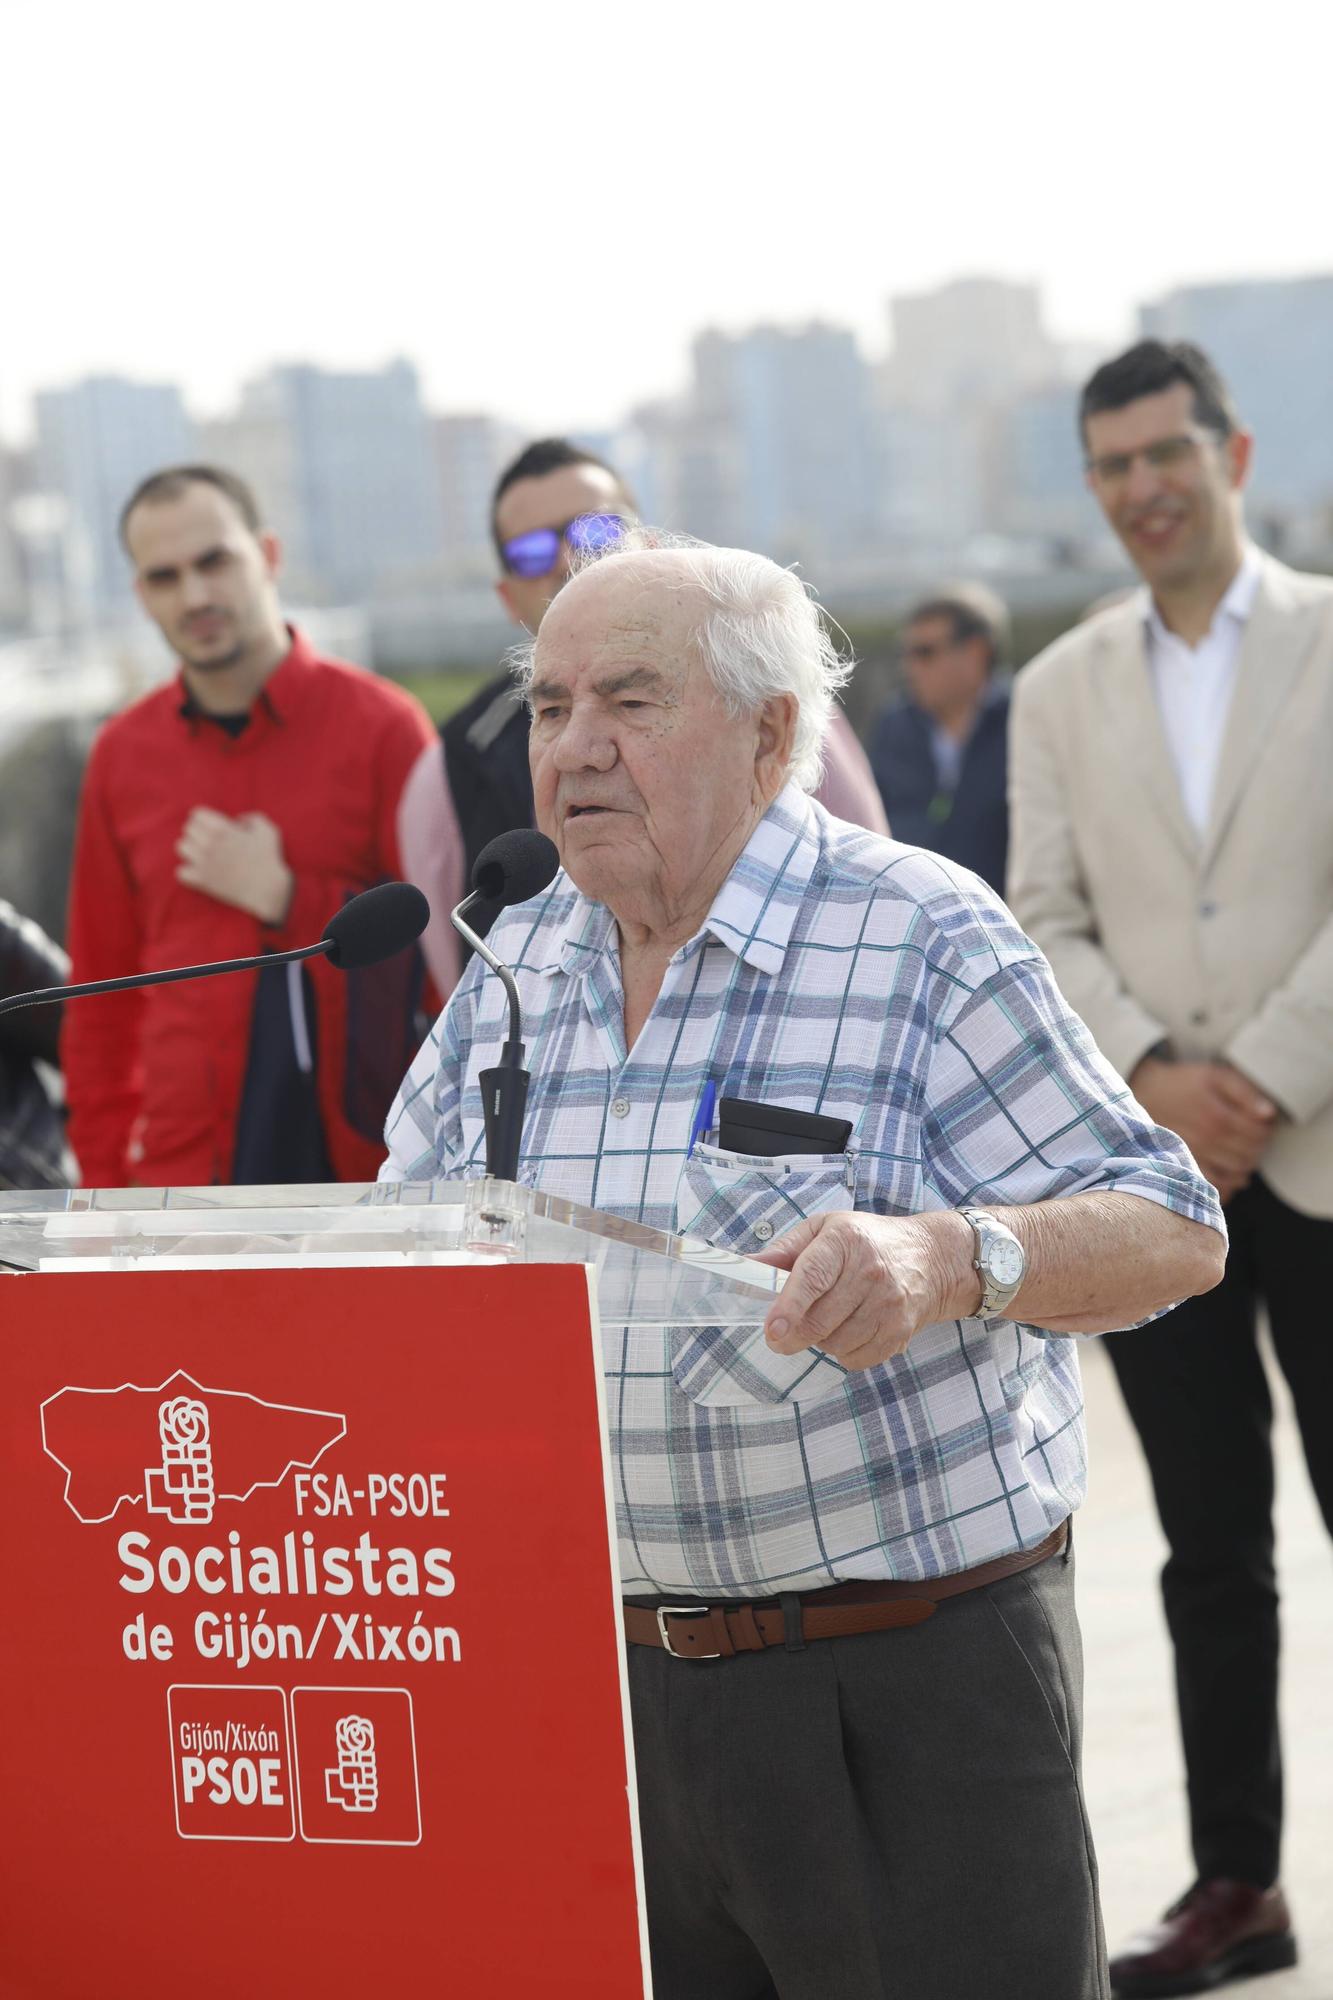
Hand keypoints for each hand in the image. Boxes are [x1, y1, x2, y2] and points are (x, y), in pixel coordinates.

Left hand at [175, 809, 292, 924]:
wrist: (268, 890)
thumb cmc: (269, 858)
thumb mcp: (267, 829)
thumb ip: (251, 818)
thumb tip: (238, 821)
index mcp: (222, 828)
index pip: (196, 814)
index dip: (205, 818)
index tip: (212, 826)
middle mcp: (208, 843)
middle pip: (188, 829)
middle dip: (199, 832)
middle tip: (209, 840)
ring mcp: (203, 863)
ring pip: (182, 847)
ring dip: (191, 849)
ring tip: (202, 854)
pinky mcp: (202, 881)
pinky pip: (181, 871)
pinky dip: (188, 871)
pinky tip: (199, 871)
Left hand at [754, 1210, 975, 1371]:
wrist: (930, 1259)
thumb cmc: (867, 1241)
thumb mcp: (825, 1229)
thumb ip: (784, 1250)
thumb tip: (747, 1267)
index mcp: (845, 1241)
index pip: (813, 1278)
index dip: (789, 1307)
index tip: (772, 1329)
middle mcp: (871, 1272)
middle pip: (820, 1320)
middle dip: (792, 1335)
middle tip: (779, 1336)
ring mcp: (889, 1305)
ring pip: (835, 1344)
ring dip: (820, 1340)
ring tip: (827, 1319)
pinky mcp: (900, 1331)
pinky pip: (856, 1359)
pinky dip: (843, 1352)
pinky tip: (848, 1330)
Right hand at [1130, 1057, 1276, 1180]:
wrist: (1147, 1093)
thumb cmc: (1186, 1083)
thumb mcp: (1216, 1076)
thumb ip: (1245, 1092)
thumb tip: (1269, 1114)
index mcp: (1218, 1118)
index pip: (1259, 1135)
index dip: (1268, 1130)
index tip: (1265, 1124)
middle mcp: (1207, 1141)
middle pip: (1250, 1155)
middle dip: (1259, 1148)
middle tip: (1255, 1138)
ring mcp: (1196, 1157)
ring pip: (1237, 1174)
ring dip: (1247, 1165)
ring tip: (1244, 1152)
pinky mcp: (1185, 1167)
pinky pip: (1215, 1186)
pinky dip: (1229, 1185)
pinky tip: (1231, 1173)